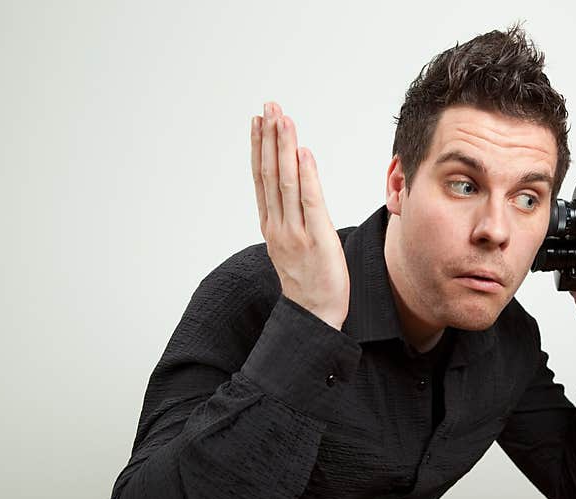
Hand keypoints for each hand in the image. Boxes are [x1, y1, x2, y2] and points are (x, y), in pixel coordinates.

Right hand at [251, 102, 349, 329]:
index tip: (258, 120)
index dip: (259, 147)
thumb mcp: (294, 246)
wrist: (314, 315)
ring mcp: (295, 232)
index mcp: (272, 226)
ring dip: (284, 147)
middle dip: (269, 137)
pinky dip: (305, 175)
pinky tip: (302, 152)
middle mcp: (278, 225)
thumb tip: (297, 194)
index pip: (262, 178)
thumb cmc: (310, 281)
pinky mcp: (316, 239)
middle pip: (270, 173)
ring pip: (286, 181)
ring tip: (282, 118)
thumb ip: (292, 219)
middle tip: (268, 106)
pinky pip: (309, 202)